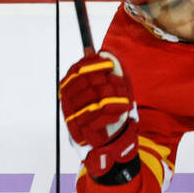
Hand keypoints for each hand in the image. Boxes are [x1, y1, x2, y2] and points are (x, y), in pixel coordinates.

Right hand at [59, 52, 140, 181]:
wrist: (108, 142)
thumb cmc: (106, 112)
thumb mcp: (106, 89)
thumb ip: (99, 71)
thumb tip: (92, 50)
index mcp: (69, 88)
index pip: (77, 70)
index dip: (94, 64)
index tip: (110, 63)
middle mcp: (68, 100)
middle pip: (89, 83)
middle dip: (110, 82)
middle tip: (123, 86)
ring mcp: (73, 114)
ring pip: (96, 98)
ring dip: (116, 97)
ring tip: (125, 101)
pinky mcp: (81, 128)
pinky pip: (99, 114)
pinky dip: (113, 111)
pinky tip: (119, 113)